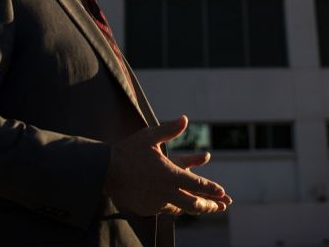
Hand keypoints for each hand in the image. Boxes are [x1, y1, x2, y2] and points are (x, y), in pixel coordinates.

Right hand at [104, 115, 232, 215]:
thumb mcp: (149, 137)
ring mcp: (156, 203)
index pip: (198, 185)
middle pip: (193, 204)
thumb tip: (185, 119)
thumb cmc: (128, 152)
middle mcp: (166, 192)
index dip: (212, 189)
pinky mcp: (147, 209)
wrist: (104, 171)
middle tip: (219, 206)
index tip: (223, 192)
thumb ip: (169, 130)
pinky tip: (179, 205)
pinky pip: (165, 210)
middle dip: (209, 205)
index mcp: (170, 175)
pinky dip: (175, 207)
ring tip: (203, 206)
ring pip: (180, 209)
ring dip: (193, 208)